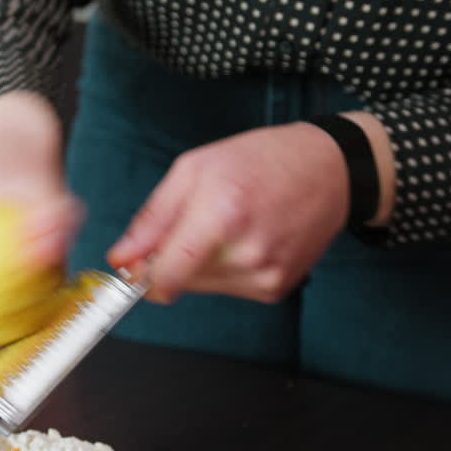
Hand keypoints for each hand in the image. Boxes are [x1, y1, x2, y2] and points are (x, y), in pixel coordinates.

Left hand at [107, 114, 394, 303]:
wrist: (330, 171)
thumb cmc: (261, 160)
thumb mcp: (194, 169)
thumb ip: (153, 219)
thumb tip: (121, 258)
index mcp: (222, 215)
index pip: (166, 277)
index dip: (143, 276)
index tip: (136, 267)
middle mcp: (247, 252)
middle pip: (179, 283)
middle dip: (173, 260)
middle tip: (198, 222)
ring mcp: (265, 274)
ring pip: (202, 288)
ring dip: (201, 265)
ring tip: (230, 226)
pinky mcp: (276, 288)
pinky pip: (229, 289)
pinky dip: (227, 270)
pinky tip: (248, 239)